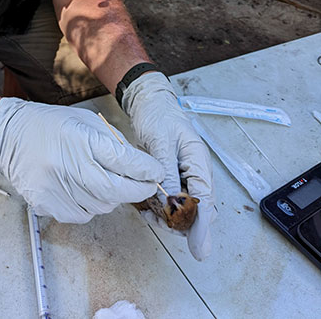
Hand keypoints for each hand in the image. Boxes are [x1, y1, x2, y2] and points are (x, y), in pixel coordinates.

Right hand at [0, 97, 163, 222]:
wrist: (8, 137)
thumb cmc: (50, 125)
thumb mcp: (86, 122)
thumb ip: (114, 143)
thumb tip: (141, 165)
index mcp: (80, 139)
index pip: (124, 161)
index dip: (146, 170)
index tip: (156, 172)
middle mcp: (68, 165)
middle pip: (116, 190)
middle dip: (138, 189)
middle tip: (147, 185)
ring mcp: (56, 188)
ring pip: (102, 206)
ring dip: (112, 196)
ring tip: (105, 180)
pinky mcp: (47, 205)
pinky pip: (82, 214)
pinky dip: (91, 205)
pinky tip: (84, 189)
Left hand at [122, 73, 214, 260]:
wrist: (150, 103)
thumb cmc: (158, 116)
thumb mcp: (160, 141)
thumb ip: (167, 170)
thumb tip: (172, 200)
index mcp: (198, 161)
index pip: (205, 199)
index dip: (202, 226)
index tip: (199, 248)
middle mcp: (196, 171)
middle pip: (198, 209)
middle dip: (181, 223)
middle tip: (158, 223)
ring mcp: (185, 175)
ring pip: (184, 208)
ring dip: (169, 216)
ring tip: (149, 215)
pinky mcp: (173, 177)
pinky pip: (172, 200)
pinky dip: (161, 207)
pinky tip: (147, 208)